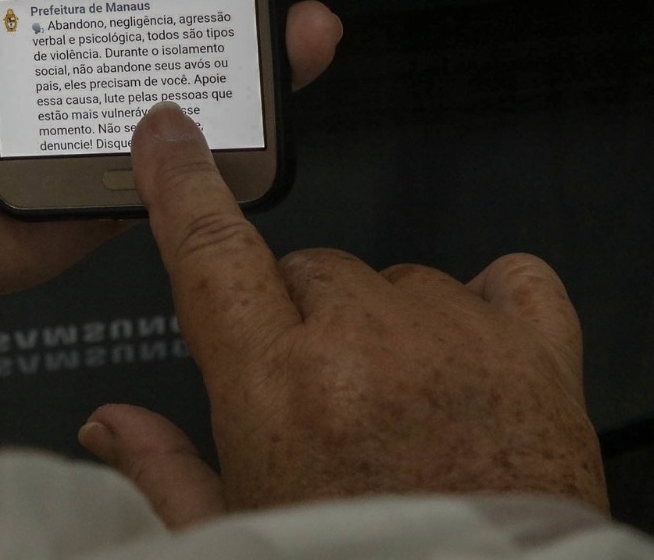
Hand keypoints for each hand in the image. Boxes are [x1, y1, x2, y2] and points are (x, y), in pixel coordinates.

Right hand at [78, 103, 607, 527]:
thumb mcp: (235, 538)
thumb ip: (166, 471)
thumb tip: (110, 426)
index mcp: (279, 389)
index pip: (212, 250)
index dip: (182, 181)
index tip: (168, 134)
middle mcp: (368, 349)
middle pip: (310, 266)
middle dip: (300, 318)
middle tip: (316, 401)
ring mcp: (459, 344)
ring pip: (399, 277)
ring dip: (387, 323)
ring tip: (399, 412)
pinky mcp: (543, 359)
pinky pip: (512, 279)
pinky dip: (488, 303)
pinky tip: (470, 355)